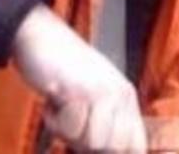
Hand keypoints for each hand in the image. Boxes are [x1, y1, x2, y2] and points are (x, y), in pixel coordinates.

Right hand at [13, 5, 146, 152]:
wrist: (42, 37)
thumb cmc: (66, 70)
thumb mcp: (97, 94)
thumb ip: (108, 122)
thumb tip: (109, 150)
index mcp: (127, 97)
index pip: (136, 145)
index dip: (115, 152)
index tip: (89, 145)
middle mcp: (120, 94)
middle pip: (114, 148)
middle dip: (88, 145)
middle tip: (73, 123)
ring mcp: (101, 91)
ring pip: (93, 142)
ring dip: (70, 133)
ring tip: (63, 109)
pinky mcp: (79, 90)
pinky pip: (68, 129)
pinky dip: (54, 122)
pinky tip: (53, 99)